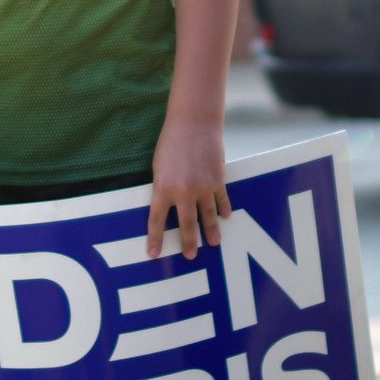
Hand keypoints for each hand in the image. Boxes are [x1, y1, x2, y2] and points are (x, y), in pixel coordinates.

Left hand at [145, 117, 230, 258]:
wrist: (194, 123)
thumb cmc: (171, 142)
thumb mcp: (159, 167)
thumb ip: (163, 187)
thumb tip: (169, 206)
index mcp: (163, 188)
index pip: (156, 220)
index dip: (155, 239)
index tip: (154, 254)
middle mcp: (183, 192)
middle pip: (186, 224)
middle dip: (188, 242)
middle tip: (191, 256)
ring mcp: (203, 187)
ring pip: (208, 216)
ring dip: (210, 231)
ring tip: (214, 243)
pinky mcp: (218, 180)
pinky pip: (221, 200)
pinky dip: (223, 209)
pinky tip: (225, 217)